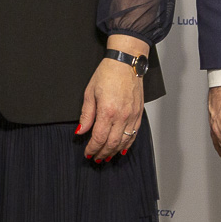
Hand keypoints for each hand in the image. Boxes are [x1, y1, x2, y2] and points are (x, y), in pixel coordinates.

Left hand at [78, 35, 147, 161]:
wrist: (126, 62)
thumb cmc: (107, 74)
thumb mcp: (90, 92)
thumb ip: (86, 114)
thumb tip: (80, 131)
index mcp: (107, 111)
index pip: (99, 138)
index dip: (92, 148)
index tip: (87, 154)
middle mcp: (122, 116)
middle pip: (112, 143)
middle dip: (103, 153)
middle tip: (96, 159)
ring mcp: (132, 116)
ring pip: (124, 141)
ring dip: (114, 151)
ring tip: (107, 157)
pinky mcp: (139, 113)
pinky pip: (134, 134)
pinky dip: (127, 144)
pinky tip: (121, 148)